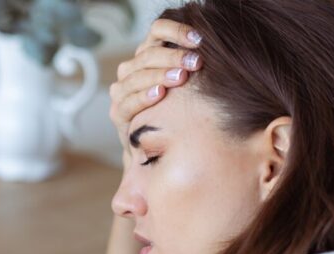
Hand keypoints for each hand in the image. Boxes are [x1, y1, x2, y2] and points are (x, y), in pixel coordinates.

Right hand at [109, 20, 202, 151]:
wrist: (158, 144)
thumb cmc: (177, 109)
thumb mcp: (187, 82)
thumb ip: (191, 64)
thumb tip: (215, 48)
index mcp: (147, 53)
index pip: (157, 30)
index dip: (176, 31)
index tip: (199, 40)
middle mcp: (130, 69)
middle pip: (147, 55)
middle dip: (173, 57)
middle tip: (195, 62)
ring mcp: (121, 91)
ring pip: (136, 77)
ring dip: (160, 75)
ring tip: (180, 77)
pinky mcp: (118, 113)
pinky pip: (128, 102)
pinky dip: (144, 97)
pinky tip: (160, 93)